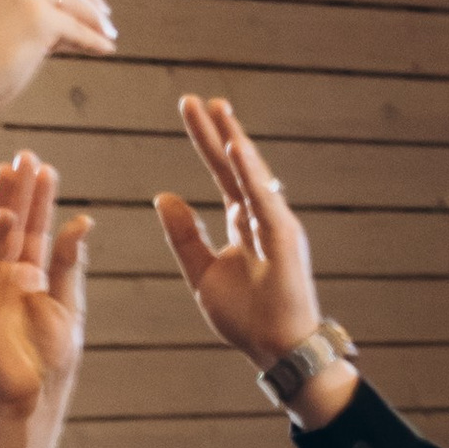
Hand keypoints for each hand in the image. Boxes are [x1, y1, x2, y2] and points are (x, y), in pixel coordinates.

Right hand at [0, 149, 89, 447]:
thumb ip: (68, 263)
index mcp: (25, 275)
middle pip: (9, 225)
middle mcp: (1, 277)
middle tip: (25, 156)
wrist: (34, 401)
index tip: (45, 166)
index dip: (38, 198)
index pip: (32, 228)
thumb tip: (81, 221)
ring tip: (10, 174)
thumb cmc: (49, 359)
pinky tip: (3, 220)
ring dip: (0, 206)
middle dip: (16, 191)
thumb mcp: (66, 304)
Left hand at [154, 95, 331, 391]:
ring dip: (234, 140)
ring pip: (251, 175)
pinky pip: (263, 199)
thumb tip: (163, 196)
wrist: (274, 347)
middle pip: (234, 166)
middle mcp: (262, 216)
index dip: (207, 142)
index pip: (222, 173)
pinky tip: (236, 145)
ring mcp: (275, 223)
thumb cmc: (246, 316)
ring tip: (217, 108)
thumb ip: (185, 235)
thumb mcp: (202, 272)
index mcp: (244, 222)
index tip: (192, 111)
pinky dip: (249, 172)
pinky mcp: (285, 237)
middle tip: (194, 100)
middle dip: (215, 132)